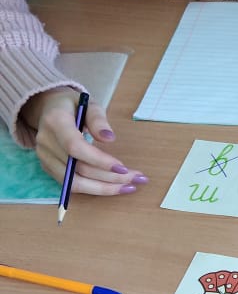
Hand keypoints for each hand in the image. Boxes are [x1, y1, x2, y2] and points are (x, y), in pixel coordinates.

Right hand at [22, 88, 147, 195]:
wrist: (48, 109)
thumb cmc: (74, 105)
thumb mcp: (89, 104)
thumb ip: (98, 119)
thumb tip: (109, 138)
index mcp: (55, 122)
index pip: (75, 147)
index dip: (99, 160)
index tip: (123, 168)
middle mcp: (46, 143)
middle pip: (77, 169)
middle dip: (109, 177)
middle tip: (136, 178)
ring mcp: (44, 158)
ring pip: (74, 183)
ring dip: (104, 188)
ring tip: (129, 187)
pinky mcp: (48, 169)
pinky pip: (72, 185)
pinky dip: (95, 189)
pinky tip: (114, 187)